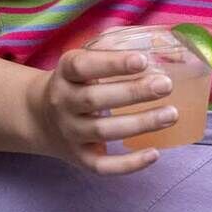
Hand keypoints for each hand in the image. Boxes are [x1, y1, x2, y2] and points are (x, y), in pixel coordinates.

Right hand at [27, 48, 178, 175]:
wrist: (41, 118)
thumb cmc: (76, 84)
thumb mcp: (81, 62)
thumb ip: (110, 52)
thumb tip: (157, 45)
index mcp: (65, 74)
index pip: (83, 67)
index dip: (112, 63)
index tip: (142, 60)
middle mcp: (63, 103)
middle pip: (95, 99)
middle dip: (133, 92)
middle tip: (165, 85)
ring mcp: (70, 133)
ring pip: (104, 132)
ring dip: (140, 123)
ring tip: (171, 114)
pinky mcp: (80, 158)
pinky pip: (103, 166)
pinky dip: (129, 164)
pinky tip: (154, 153)